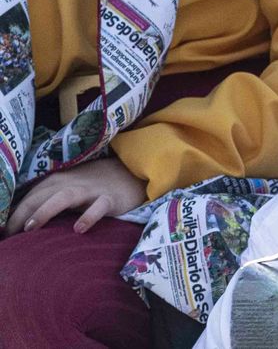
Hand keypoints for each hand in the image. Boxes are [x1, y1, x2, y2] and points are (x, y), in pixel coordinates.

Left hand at [4, 156, 146, 237]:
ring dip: (45, 211)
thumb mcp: (66, 189)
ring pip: (63, 197)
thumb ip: (45, 200)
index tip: (3, 235)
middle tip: (8, 238)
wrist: (129, 175)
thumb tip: (17, 224)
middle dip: (19, 216)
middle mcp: (69, 183)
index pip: (27, 198)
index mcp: (55, 181)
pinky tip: (78, 229)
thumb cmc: (92, 187)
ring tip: (30, 228)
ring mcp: (90, 191)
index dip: (11, 216)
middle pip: (39, 197)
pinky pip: (98, 207)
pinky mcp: (109, 199)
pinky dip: (88, 216)